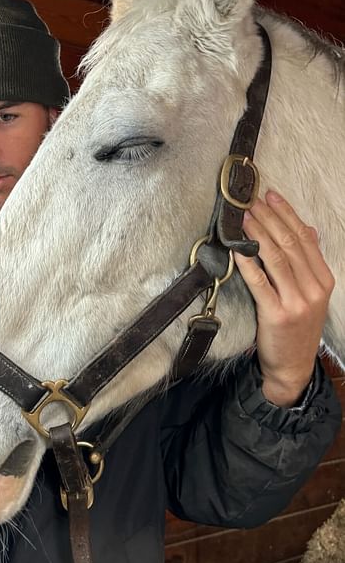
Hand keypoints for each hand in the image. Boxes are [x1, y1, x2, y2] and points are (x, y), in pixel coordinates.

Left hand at [233, 190, 334, 406]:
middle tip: (251, 200)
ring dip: (258, 233)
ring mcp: (297, 302)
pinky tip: (238, 247)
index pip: (305, 239)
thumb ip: (309, 262)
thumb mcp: (311, 294)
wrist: (292, 366)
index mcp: (324, 280)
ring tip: (243, 216)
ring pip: (276, 259)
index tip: (271, 195)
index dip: (287, 214)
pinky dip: (249, 262)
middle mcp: (314, 289)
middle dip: (269, 218)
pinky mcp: (276, 315)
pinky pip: (260, 282)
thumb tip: (308, 229)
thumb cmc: (297, 327)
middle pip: (290, 244)